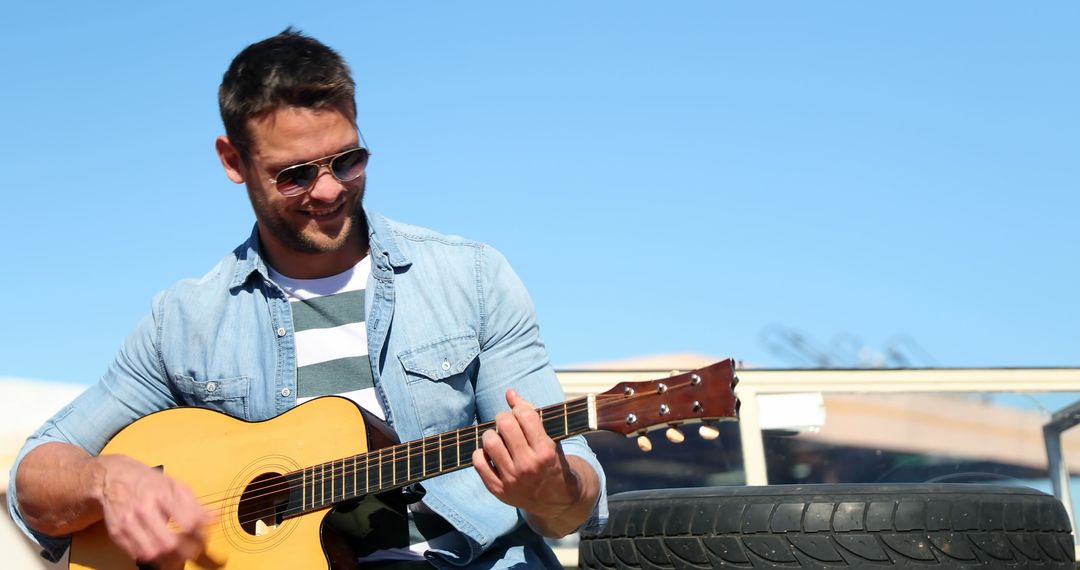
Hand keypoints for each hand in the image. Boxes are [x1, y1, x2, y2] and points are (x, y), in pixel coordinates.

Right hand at [95, 454, 210, 568]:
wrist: (112, 478)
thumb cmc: (149, 482)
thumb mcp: (175, 485)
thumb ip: (195, 504)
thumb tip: (215, 518)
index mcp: (162, 494)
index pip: (187, 521)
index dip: (199, 535)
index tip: (204, 538)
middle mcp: (143, 509)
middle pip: (168, 542)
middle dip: (185, 552)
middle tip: (194, 552)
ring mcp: (128, 523)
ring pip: (152, 552)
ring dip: (169, 559)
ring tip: (179, 555)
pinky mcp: (117, 534)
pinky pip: (136, 554)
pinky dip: (152, 558)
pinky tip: (161, 553)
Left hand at [472, 389, 597, 536]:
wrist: (555, 499)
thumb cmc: (551, 462)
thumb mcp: (549, 438)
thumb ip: (531, 414)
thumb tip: (509, 393)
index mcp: (545, 450)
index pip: (524, 414)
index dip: (519, 409)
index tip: (520, 415)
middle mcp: (528, 465)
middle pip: (504, 424)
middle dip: (503, 418)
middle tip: (507, 425)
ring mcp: (512, 479)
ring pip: (489, 441)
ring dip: (491, 435)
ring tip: (497, 439)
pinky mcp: (498, 490)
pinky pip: (478, 462)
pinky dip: (481, 453)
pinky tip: (490, 454)